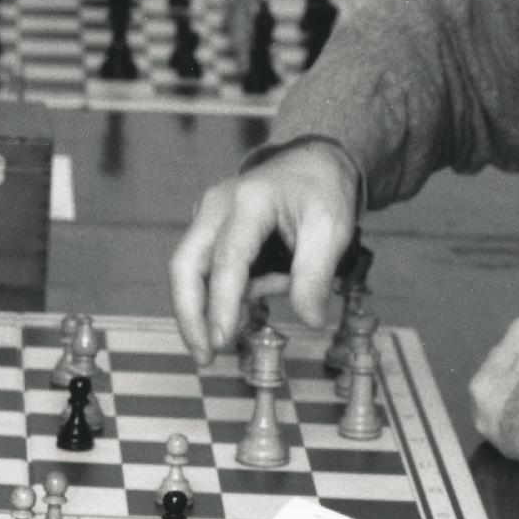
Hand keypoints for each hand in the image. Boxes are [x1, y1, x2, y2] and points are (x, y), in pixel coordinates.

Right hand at [168, 139, 358, 364]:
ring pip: (191, 271)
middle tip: (205, 356)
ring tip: (271, 295)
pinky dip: (230, 290)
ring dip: (217, 303)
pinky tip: (266, 282)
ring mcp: (207, 217)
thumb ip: (315, 276)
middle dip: (190, 315)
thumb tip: (309, 320)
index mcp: (249, 202)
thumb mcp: (332, 229)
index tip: (221, 341)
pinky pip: (208, 269)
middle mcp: (216, 206)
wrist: (311, 162)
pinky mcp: (208, 229)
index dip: (221, 304)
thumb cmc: (320, 191)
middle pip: (186, 266)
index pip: (227, 259)